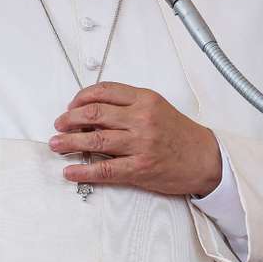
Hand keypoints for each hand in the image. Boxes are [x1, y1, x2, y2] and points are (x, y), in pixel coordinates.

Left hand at [49, 81, 222, 196]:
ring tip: (56, 144)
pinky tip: (70, 170)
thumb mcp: (156, 108)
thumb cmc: (180, 134)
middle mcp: (141, 119)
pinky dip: (83, 170)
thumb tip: (91, 111)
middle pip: (93, 114)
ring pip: (94, 140)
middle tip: (59, 125)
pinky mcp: (140, 168)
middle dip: (69, 119)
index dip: (80, 98)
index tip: (70, 105)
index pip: (103, 91)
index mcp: (144, 100)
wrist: (206, 159)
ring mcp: (140, 144)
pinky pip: (105, 169)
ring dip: (69, 142)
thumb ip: (127, 105)